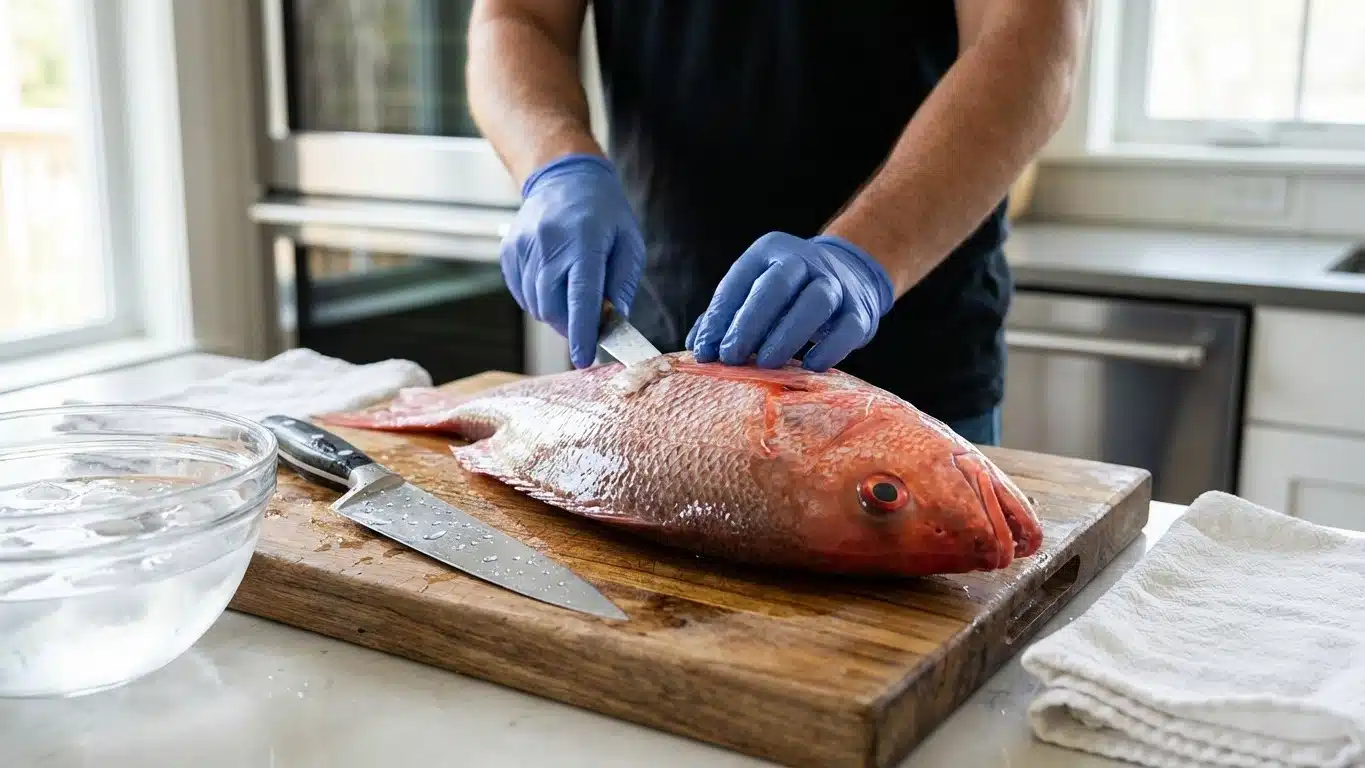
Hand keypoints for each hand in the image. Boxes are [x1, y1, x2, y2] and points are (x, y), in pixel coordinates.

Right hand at [501, 153, 645, 367]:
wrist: (564, 177)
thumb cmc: (604, 212)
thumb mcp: (628, 243)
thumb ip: (621, 284)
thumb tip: (613, 320)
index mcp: (584, 243)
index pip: (581, 298)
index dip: (582, 333)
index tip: (584, 358)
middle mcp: (549, 245)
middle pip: (553, 308)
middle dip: (570, 325)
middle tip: (587, 322)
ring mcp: (524, 248)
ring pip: (536, 304)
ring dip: (555, 312)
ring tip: (571, 293)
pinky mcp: (509, 252)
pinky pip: (522, 293)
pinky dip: (538, 299)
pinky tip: (553, 282)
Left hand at [686, 232, 894, 371]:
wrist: (850, 274)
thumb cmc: (788, 292)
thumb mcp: (755, 291)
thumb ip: (726, 316)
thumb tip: (699, 348)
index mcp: (770, 251)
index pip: (739, 281)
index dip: (719, 318)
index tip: (705, 351)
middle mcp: (804, 260)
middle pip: (777, 285)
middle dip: (750, 323)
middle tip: (731, 358)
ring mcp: (836, 283)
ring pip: (815, 302)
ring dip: (788, 335)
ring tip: (766, 364)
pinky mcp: (860, 310)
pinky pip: (848, 328)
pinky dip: (830, 349)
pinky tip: (810, 366)